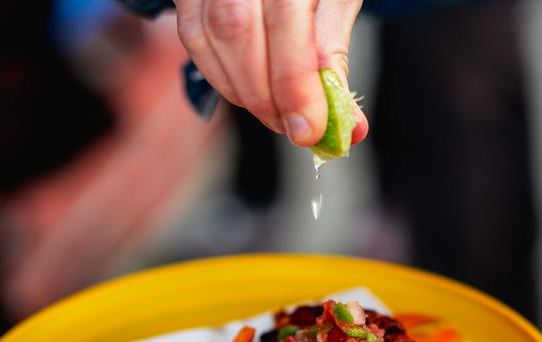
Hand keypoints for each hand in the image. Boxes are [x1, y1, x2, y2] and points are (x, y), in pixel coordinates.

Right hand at [174, 0, 368, 146]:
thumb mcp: (337, 2)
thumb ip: (334, 59)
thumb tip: (349, 128)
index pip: (285, 17)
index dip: (294, 81)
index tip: (307, 129)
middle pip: (236, 28)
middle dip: (265, 94)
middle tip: (291, 127)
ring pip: (209, 36)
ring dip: (242, 91)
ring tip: (274, 112)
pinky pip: (193, 37)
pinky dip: (219, 76)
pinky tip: (246, 91)